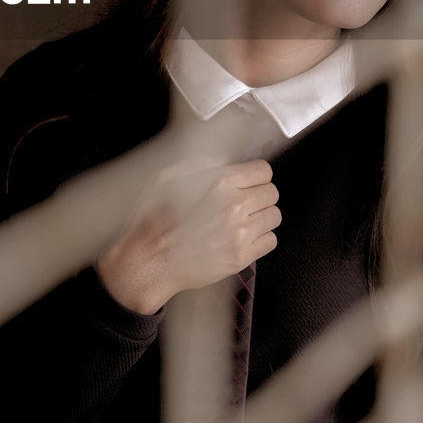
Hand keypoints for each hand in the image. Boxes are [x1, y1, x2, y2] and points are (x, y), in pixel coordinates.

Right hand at [96, 158, 280, 314]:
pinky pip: (270, 241)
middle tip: (246, 201)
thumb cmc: (153, 223)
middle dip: (259, 194)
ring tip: (243, 220)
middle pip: (272, 193)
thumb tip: (221, 162)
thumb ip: (198, 166)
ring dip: (261, 216)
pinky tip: (242, 237)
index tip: (251, 180)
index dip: (256, 174)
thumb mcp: (166, 179)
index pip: (262, 171)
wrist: (148, 261)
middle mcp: (232, 207)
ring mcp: (239, 234)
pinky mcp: (241, 257)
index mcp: (218, 184)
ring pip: (274, 217)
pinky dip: (260, 239)